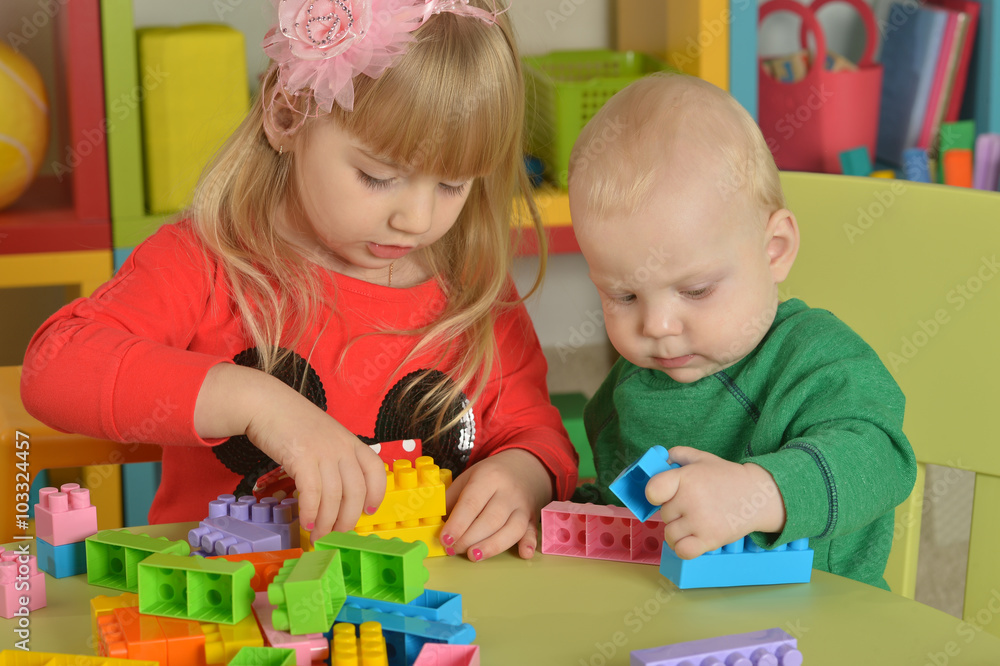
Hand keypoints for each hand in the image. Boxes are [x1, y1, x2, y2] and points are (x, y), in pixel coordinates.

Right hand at [195, 364, 385, 538]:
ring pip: (334, 497)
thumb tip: (336, 492)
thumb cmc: (292, 423)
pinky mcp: (302, 457)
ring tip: (318, 536)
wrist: (265, 403)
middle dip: (348, 519)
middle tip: (337, 535)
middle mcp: (341, 447)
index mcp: (350, 441)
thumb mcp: (324, 436)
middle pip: (356, 491)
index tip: (369, 511)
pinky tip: (306, 523)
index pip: (376, 469)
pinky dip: (311, 513)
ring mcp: (323, 452)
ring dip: (327, 523)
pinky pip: (312, 493)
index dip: (377, 493)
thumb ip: (334, 458)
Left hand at [439, 449, 552, 561]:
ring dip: (492, 546)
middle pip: (491, 519)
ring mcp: (523, 505)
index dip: (457, 524)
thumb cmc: (489, 476)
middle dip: (470, 539)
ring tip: (473, 556)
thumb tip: (435, 523)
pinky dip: (529, 543)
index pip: (472, 503)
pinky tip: (524, 554)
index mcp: (489, 477)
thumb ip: (451, 499)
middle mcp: (508, 491)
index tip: (445, 539)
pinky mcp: (533, 518)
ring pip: (512, 529)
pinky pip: (533, 532)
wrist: (523, 466)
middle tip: (453, 549)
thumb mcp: (467, 478)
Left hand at [644, 446, 785, 558]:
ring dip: (678, 530)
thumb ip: (676, 455)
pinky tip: (690, 538)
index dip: (654, 494)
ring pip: (670, 534)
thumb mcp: (701, 458)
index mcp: (686, 478)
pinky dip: (682, 547)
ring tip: (693, 521)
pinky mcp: (710, 540)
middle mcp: (690, 500)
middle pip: (664, 514)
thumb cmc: (725, 477)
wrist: (757, 496)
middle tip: (692, 505)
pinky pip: (681, 551)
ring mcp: (700, 522)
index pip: (653, 490)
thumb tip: (657, 462)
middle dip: (674, 511)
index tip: (662, 495)